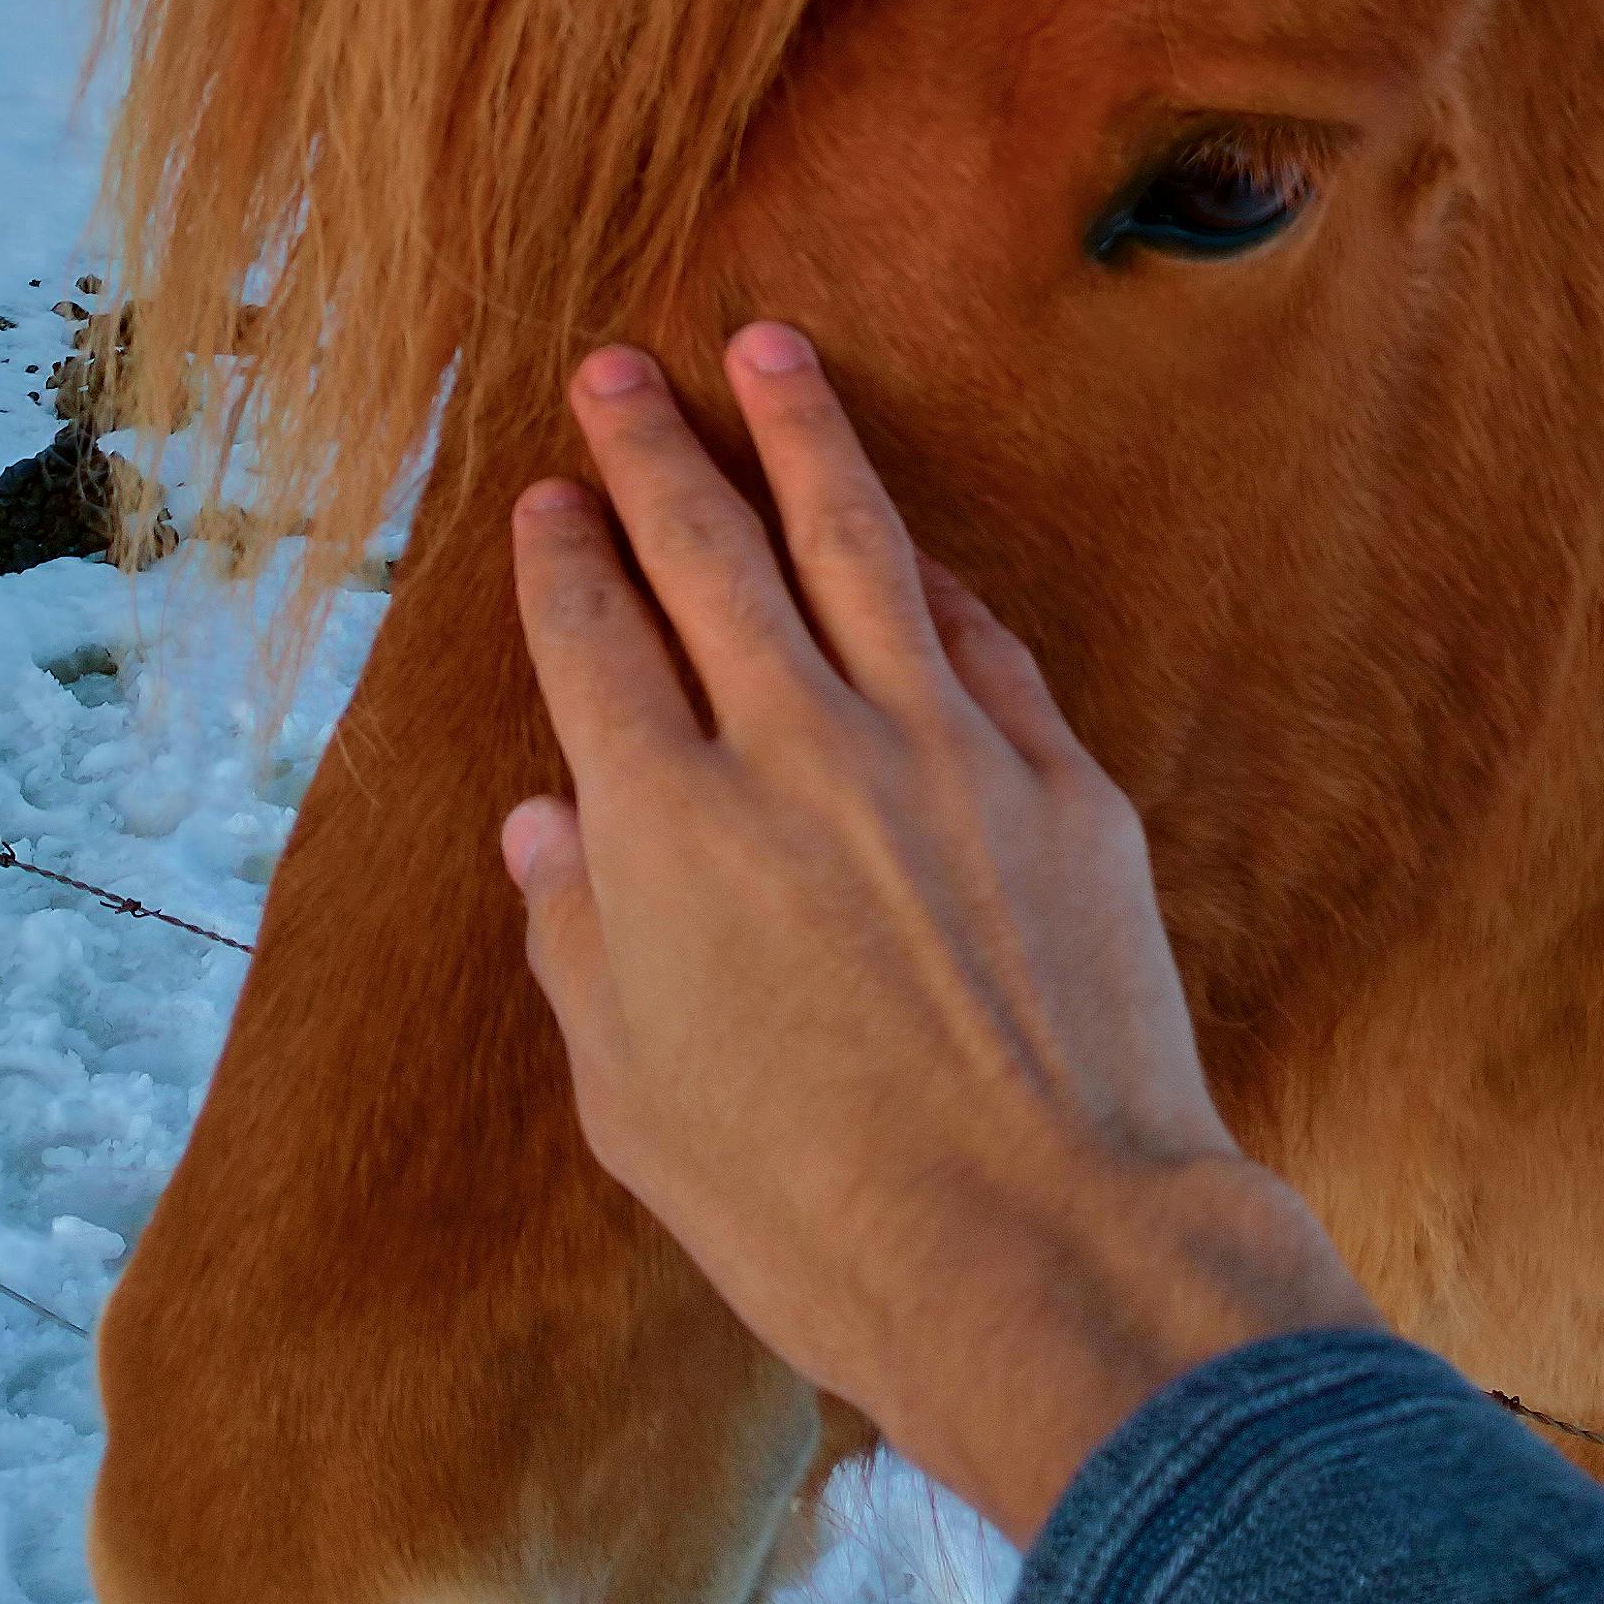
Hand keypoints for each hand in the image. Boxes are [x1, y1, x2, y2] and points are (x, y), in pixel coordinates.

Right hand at [501, 325, 1378, 1544]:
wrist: (1052, 1257)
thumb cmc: (818, 1217)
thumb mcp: (637, 1106)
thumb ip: (580, 946)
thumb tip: (544, 829)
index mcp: (667, 830)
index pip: (592, 639)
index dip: (561, 556)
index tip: (544, 501)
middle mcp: (795, 753)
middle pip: (706, 550)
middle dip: (650, 447)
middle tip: (617, 368)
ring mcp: (940, 751)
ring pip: (857, 541)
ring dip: (803, 432)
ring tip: (767, 346)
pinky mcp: (1058, 781)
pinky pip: (979, 639)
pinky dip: (929, 575)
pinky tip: (908, 539)